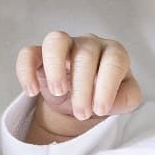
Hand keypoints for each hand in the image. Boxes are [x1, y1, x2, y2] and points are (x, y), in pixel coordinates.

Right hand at [16, 31, 141, 121]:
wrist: (83, 100)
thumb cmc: (105, 93)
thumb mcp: (125, 99)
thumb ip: (128, 97)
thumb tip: (111, 99)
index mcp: (113, 52)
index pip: (114, 60)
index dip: (107, 86)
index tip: (100, 110)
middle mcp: (89, 44)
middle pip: (85, 54)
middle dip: (83, 88)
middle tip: (82, 113)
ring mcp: (65, 46)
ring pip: (56, 41)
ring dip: (56, 67)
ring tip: (59, 92)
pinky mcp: (40, 55)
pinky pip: (29, 53)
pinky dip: (27, 70)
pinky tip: (32, 91)